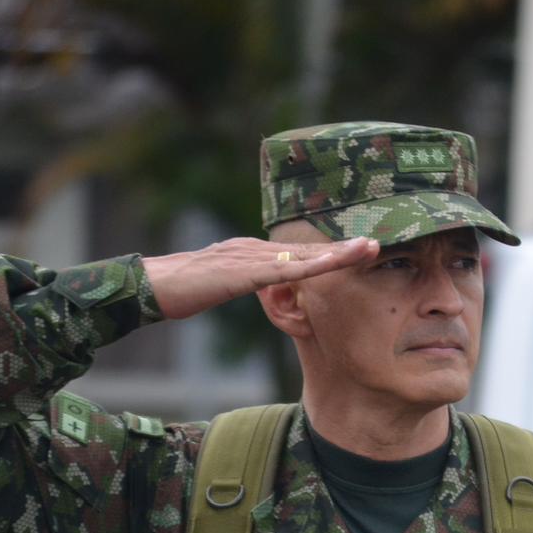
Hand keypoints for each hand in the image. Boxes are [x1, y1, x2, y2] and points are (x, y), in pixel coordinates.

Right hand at [143, 236, 379, 319]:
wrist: (150, 286)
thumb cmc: (182, 290)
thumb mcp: (224, 287)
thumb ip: (248, 284)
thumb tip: (269, 292)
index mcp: (254, 252)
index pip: (301, 252)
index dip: (334, 251)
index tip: (364, 249)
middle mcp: (255, 247)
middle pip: (309, 247)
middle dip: (345, 245)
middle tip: (381, 240)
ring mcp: (249, 256)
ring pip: (302, 254)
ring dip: (338, 252)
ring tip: (371, 247)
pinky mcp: (241, 272)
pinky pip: (282, 270)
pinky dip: (310, 267)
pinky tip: (333, 265)